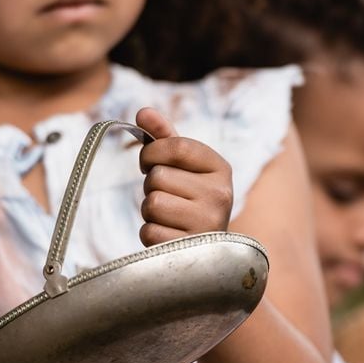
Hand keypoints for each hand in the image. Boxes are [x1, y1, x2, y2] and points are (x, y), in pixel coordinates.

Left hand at [136, 107, 233, 245]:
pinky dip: (151, 234)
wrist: (208, 251)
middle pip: (158, 177)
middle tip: (168, 198)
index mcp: (220, 169)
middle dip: (152, 187)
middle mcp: (220, 194)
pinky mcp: (191, 249)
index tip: (148, 163)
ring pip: (152, 204)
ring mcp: (208, 223)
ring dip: (150, 212)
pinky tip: (169, 236)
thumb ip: (165, 139)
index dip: (151, 153)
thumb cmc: (191, 202)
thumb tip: (143, 111)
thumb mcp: (184, 168)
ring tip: (170, 217)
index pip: (176, 147)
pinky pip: (150, 232)